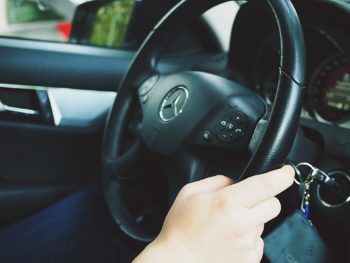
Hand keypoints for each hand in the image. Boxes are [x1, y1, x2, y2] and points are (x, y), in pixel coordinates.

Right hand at [133, 165, 294, 262]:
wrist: (177, 260)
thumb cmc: (181, 228)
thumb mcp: (190, 192)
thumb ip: (218, 181)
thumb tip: (236, 182)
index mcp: (227, 203)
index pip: (266, 185)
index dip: (282, 175)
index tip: (286, 172)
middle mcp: (241, 224)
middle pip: (274, 204)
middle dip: (263, 199)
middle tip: (243, 203)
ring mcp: (247, 244)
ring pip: (264, 222)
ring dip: (252, 219)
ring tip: (228, 225)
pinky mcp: (249, 259)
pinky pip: (259, 241)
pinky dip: (249, 237)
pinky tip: (230, 239)